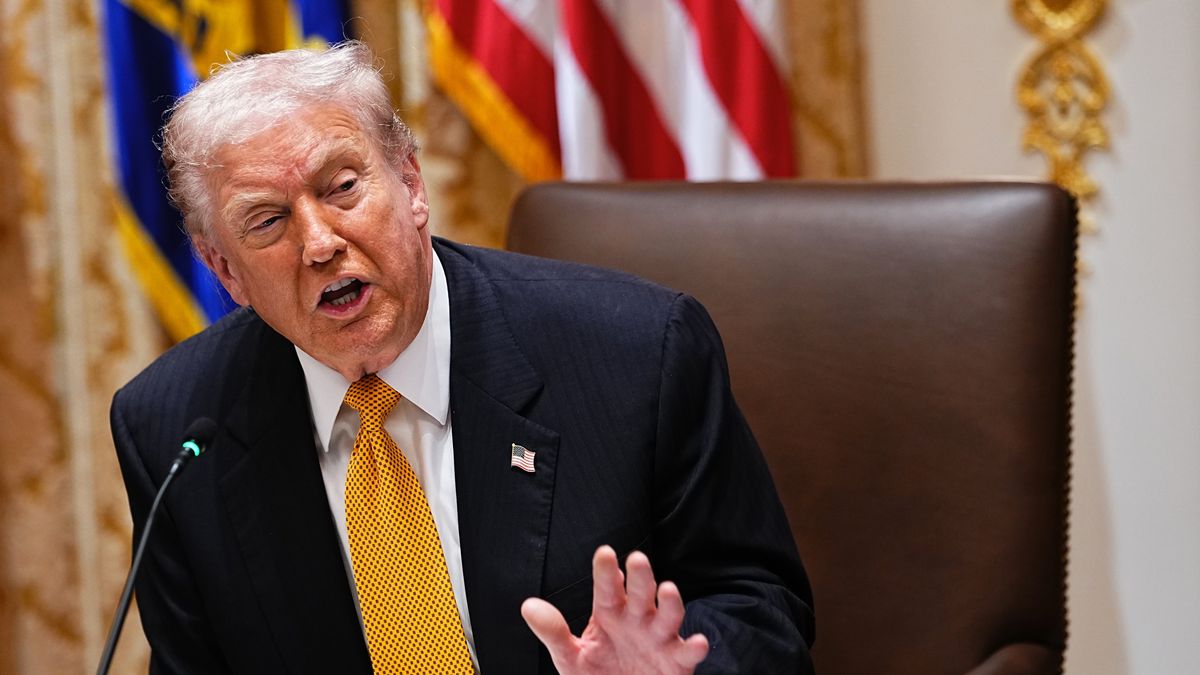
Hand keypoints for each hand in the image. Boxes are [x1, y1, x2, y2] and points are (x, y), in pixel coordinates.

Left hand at [521, 545, 709, 673]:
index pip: (607, 588)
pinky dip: (695, 648)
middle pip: (641, 593)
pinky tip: (699, 642)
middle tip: (637, 558)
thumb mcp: (571, 657)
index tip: (604, 553)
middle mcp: (638, 620)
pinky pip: (687, 653)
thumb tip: (528, 605)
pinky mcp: (677, 662)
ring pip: (669, 615)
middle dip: (640, 577)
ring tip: (668, 589)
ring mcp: (659, 639)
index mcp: (611, 613)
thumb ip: (553, 632)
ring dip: (671, 602)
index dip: (606, 571)